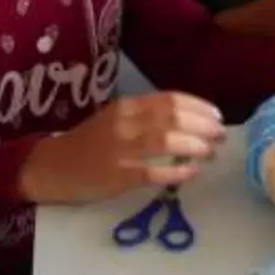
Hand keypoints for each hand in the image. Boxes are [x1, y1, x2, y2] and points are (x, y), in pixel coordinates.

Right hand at [17, 93, 223, 204]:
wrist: (53, 166)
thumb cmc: (91, 143)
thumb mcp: (118, 119)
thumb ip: (149, 117)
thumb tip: (192, 121)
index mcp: (127, 106)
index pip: (171, 99)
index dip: (200, 107)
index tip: (218, 117)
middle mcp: (124, 122)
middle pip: (174, 118)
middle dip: (204, 127)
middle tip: (220, 137)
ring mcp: (120, 149)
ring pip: (166, 141)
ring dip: (196, 147)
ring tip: (210, 153)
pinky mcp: (116, 175)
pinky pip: (153, 172)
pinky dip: (176, 172)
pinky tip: (191, 172)